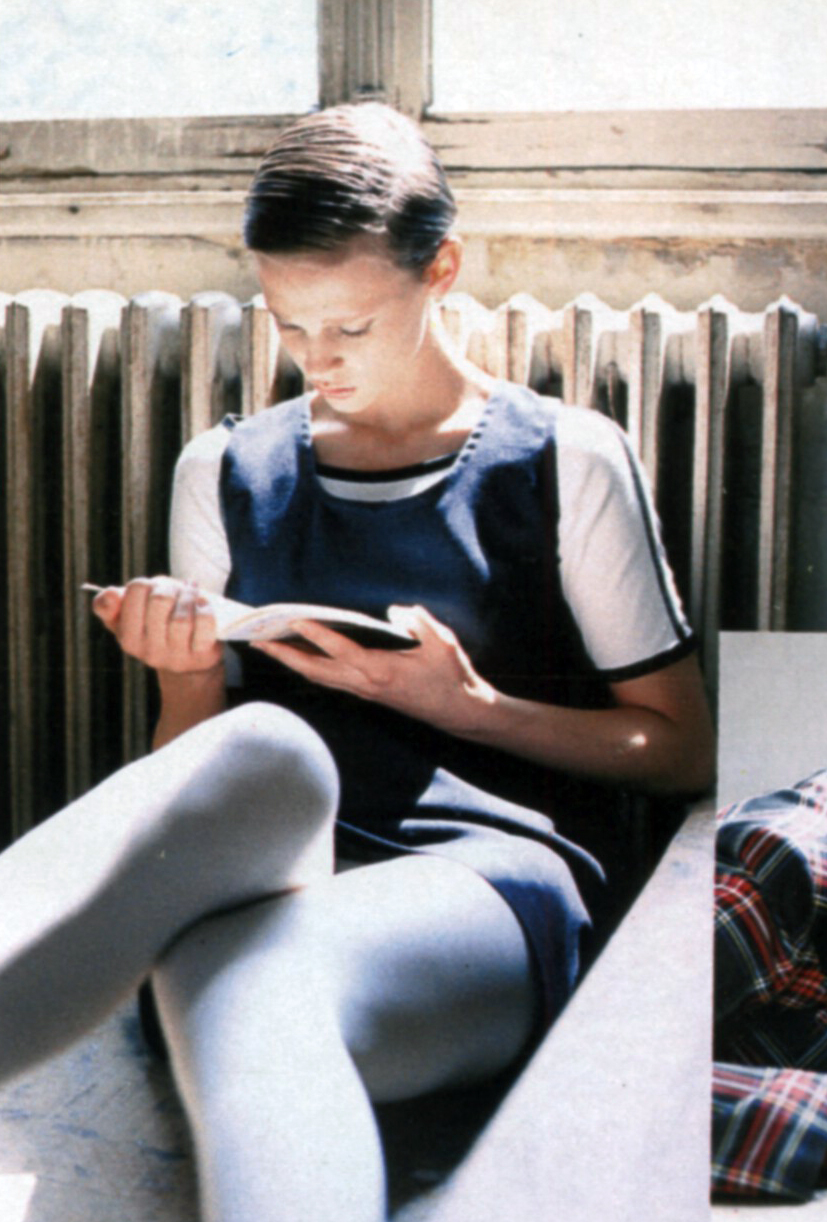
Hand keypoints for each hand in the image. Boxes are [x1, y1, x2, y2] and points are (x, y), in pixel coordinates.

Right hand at [92, 577, 222, 674]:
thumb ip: (110, 604)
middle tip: (178, 590)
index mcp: (128, 637)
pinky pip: (204, 624)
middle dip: (171, 588)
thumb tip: (111, 594)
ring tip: (193, 594)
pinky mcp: (200, 655)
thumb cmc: (157, 628)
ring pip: (181, 617)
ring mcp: (175, 656)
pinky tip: (203, 605)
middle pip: (160, 600)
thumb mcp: (130, 617)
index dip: (149, 584)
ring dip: (190, 597)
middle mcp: (149, 651)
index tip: (156, 589)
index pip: (136, 591)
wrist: (190, 660)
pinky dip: (205, 609)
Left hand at [251, 605, 495, 734]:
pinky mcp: (368, 693)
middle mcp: (366, 684)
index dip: (318, 635)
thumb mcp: (441, 642)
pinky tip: (302, 657)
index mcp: (381, 671)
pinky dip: (311, 668)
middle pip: (316, 671)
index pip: (342, 651)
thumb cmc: (451, 676)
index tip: (297, 620)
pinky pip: (331, 680)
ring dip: (293, 663)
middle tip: (259, 639)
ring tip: (270, 645)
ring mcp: (365, 692)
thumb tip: (394, 612)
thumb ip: (416, 622)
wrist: (459, 710)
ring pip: (320, 678)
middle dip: (286, 655)